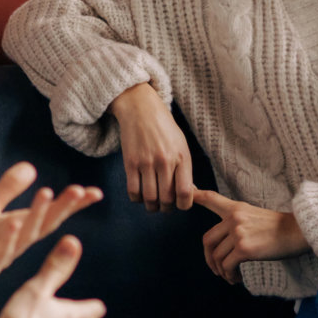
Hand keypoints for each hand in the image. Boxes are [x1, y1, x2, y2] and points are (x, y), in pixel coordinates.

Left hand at [0, 163, 101, 314]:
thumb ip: (7, 189)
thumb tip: (31, 167)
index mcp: (19, 228)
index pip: (51, 215)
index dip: (73, 205)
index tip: (95, 192)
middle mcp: (16, 243)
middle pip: (45, 224)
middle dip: (62, 207)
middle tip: (80, 190)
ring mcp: (1, 256)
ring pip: (24, 236)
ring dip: (37, 215)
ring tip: (48, 192)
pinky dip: (6, 240)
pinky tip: (13, 223)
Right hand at [109, 83, 193, 211]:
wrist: (141, 109)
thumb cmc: (164, 128)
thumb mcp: (182, 145)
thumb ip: (184, 169)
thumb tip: (187, 195)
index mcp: (182, 157)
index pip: (186, 193)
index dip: (184, 205)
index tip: (180, 204)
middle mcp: (165, 161)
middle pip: (167, 199)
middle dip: (166, 208)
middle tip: (165, 206)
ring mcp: (146, 162)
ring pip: (150, 198)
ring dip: (152, 206)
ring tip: (153, 203)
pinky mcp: (130, 162)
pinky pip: (133, 191)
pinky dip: (137, 199)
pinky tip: (140, 195)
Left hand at [193, 189, 308, 284]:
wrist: (300, 232)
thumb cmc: (281, 228)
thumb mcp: (256, 216)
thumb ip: (238, 222)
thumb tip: (226, 242)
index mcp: (236, 208)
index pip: (211, 198)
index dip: (196, 196)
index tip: (188, 197)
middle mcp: (234, 218)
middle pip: (207, 240)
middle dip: (209, 259)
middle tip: (217, 269)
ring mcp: (238, 233)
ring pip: (217, 257)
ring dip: (221, 271)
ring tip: (231, 276)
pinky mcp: (244, 249)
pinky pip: (227, 266)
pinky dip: (229, 275)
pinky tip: (237, 278)